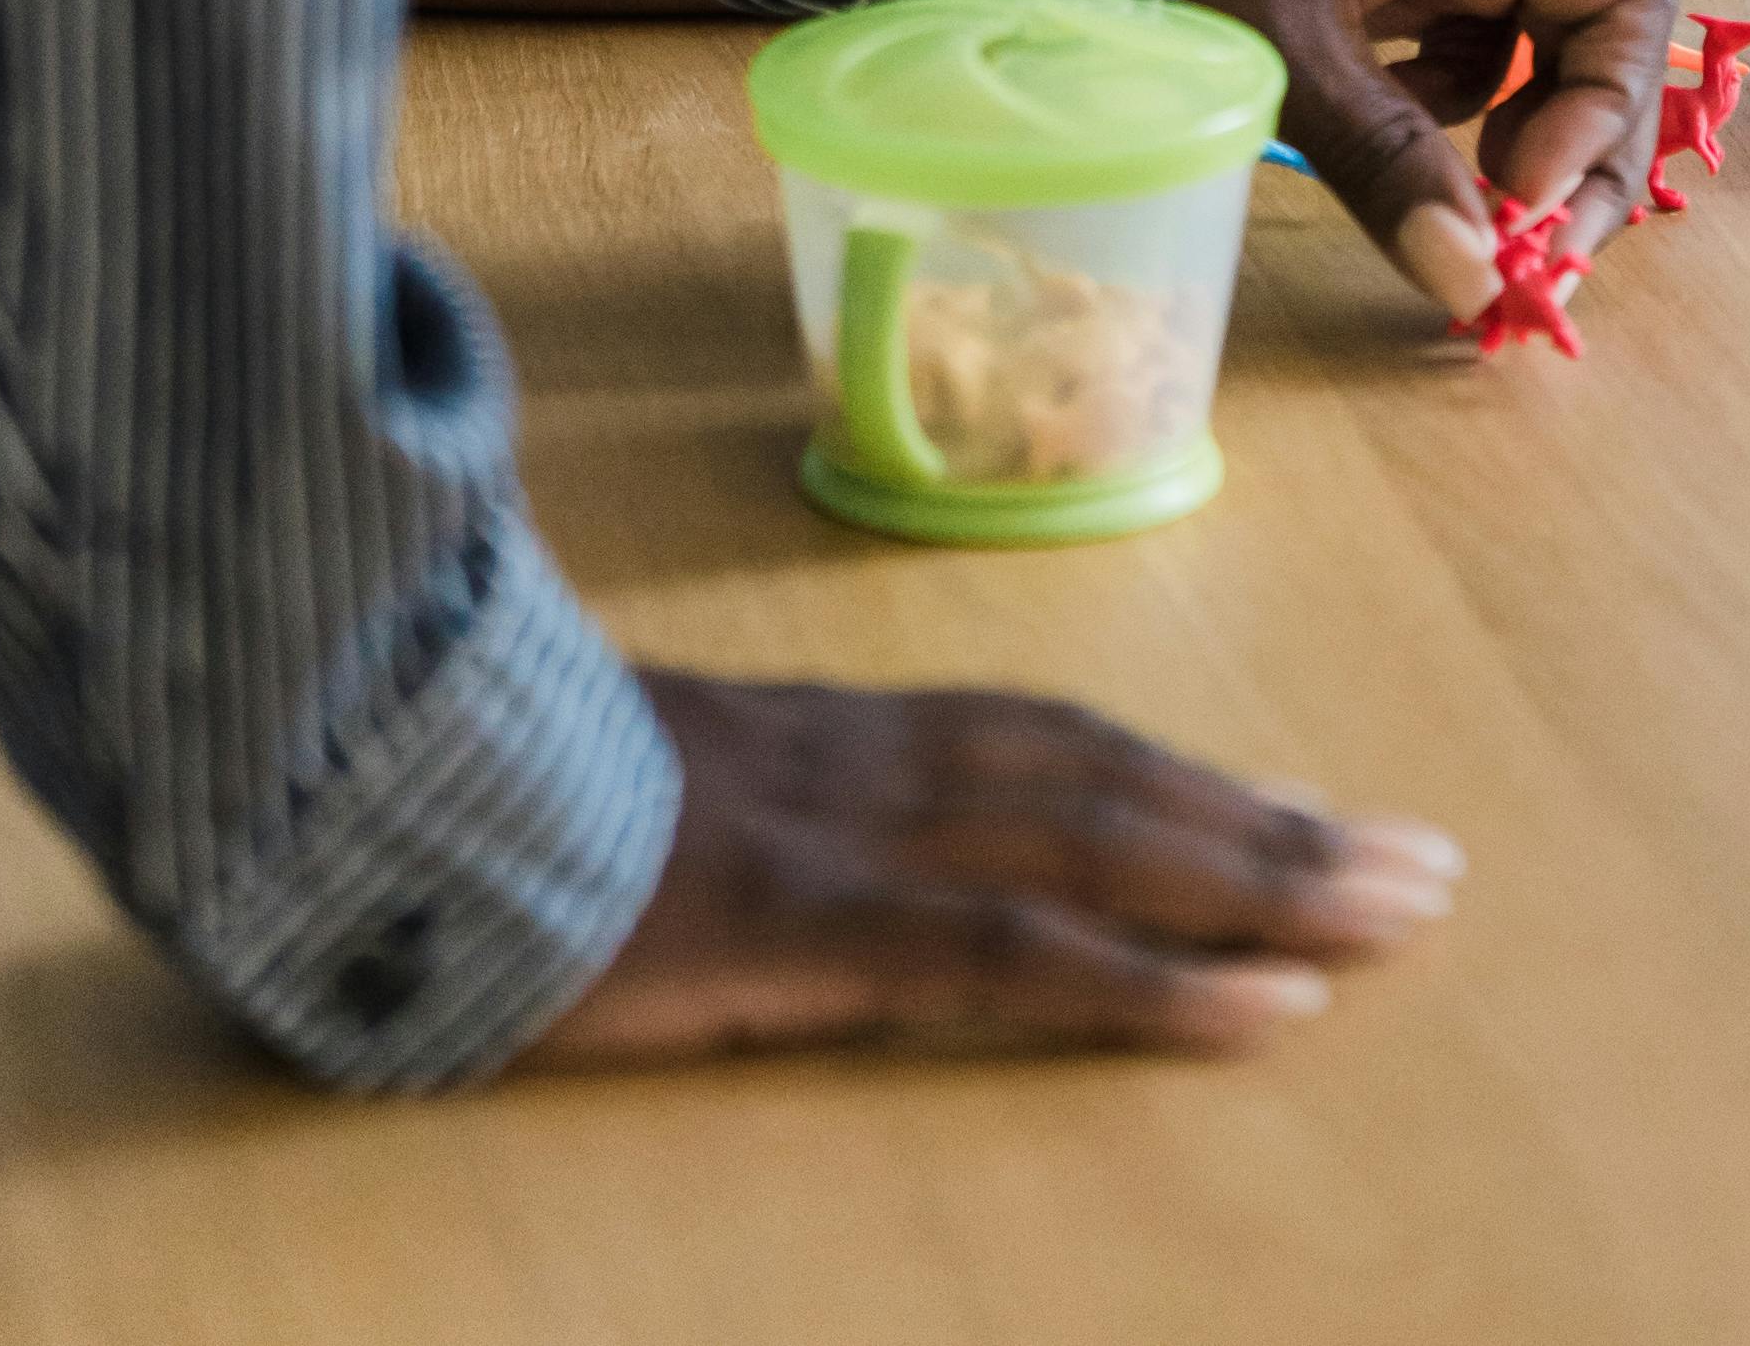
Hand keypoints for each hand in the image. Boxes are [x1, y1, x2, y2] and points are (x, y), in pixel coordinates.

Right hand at [521, 668, 1462, 1067]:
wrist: (325, 766)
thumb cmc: (434, 793)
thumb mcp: (592, 797)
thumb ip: (686, 810)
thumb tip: (725, 842)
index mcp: (813, 742)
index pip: (1040, 743)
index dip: (1177, 778)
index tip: (1300, 812)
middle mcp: (852, 764)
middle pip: (1108, 777)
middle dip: (1270, 823)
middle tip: (1424, 865)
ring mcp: (831, 834)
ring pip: (1097, 840)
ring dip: (1258, 873)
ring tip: (1393, 915)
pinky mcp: (793, 924)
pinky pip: (1011, 950)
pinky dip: (1153, 975)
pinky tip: (1264, 1006)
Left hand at [1181, 0, 1677, 317]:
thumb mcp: (1286, 54)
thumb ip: (1388, 164)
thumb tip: (1475, 283)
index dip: (1608, 107)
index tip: (1530, 196)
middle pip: (1588, 22)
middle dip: (1573, 139)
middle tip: (1521, 240)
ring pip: (1521, 32)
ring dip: (1504, 120)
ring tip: (1430, 179)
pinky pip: (1452, 23)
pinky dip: (1434, 90)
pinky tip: (1366, 113)